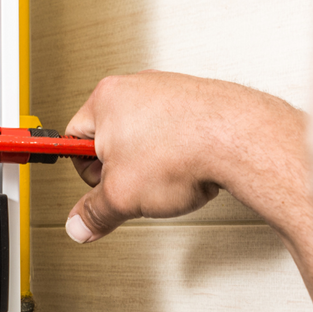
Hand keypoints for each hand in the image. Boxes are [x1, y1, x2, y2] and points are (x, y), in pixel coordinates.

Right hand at [64, 72, 306, 241]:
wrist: (239, 139)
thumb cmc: (183, 150)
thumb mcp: (123, 196)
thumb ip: (95, 213)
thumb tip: (82, 224)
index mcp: (105, 99)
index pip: (73, 140)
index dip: (85, 174)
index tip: (94, 190)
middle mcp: (136, 87)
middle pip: (111, 139)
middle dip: (123, 170)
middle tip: (137, 188)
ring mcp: (169, 90)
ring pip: (146, 138)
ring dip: (152, 164)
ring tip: (169, 179)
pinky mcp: (198, 101)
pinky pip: (177, 134)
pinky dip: (180, 154)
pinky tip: (190, 168)